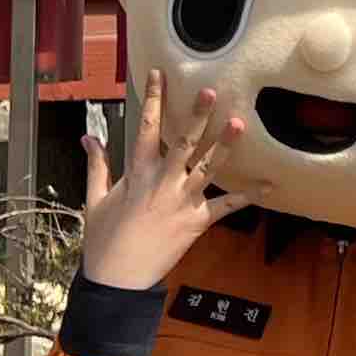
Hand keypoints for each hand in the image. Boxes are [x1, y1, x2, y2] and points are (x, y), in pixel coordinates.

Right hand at [78, 67, 247, 291]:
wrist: (118, 280)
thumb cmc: (103, 239)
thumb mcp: (95, 199)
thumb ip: (97, 165)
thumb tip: (88, 137)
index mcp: (136, 173)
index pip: (145, 128)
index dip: (153, 99)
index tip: (160, 75)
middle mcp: (162, 183)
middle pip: (183, 143)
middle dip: (197, 115)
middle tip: (211, 91)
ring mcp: (182, 202)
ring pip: (208, 168)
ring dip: (225, 146)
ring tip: (241, 124)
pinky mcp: (197, 222)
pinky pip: (226, 207)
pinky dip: (247, 197)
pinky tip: (268, 185)